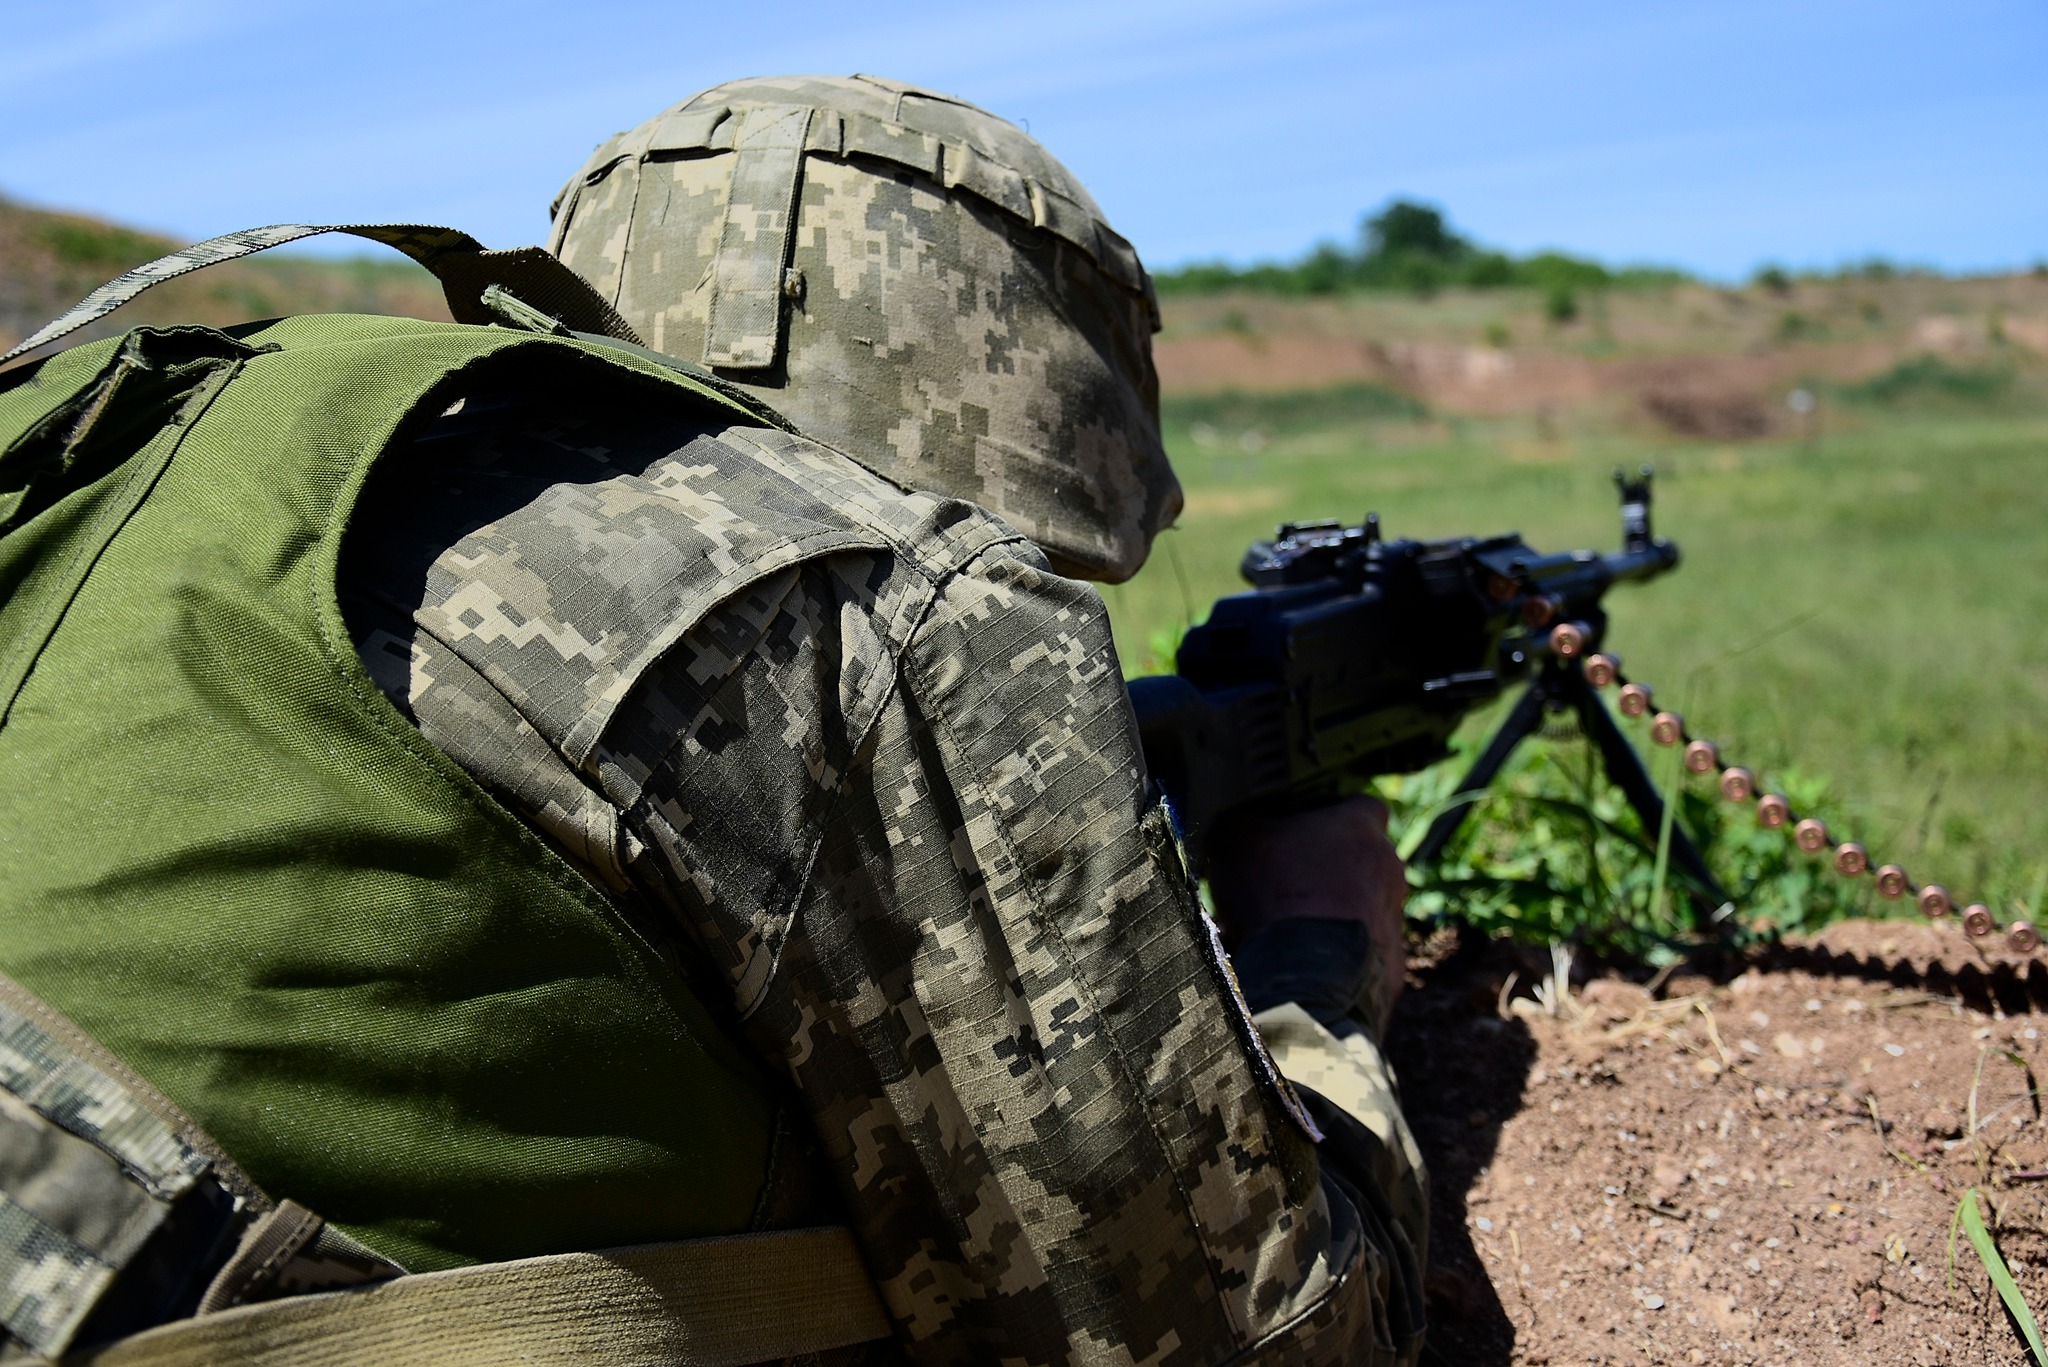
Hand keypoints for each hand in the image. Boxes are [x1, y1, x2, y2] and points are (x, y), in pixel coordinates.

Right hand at [1206, 795, 1409, 1015]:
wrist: (1305, 976)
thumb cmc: (1274, 893)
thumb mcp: (1236, 839)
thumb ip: (1240, 819)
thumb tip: (1235, 821)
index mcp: (1361, 827)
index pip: (1363, 805)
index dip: (1334, 815)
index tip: (1305, 830)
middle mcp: (1390, 868)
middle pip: (1366, 860)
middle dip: (1333, 870)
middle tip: (1290, 885)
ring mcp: (1394, 919)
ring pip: (1367, 908)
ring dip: (1337, 915)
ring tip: (1292, 933)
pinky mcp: (1392, 966)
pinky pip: (1366, 955)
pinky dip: (1340, 958)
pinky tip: (1307, 966)